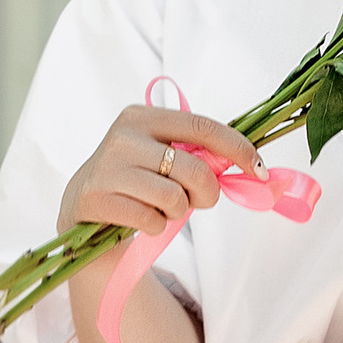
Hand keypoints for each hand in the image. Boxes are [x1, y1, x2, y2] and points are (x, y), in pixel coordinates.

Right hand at [58, 100, 262, 240]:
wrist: (82, 206)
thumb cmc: (137, 180)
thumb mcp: (161, 156)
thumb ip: (198, 156)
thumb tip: (258, 172)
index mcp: (143, 116)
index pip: (202, 127)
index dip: (237, 148)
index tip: (259, 169)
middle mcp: (124, 135)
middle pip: (194, 168)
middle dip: (207, 193)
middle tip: (199, 201)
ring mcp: (107, 167)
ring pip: (174, 197)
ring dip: (177, 211)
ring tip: (161, 208)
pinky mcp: (96, 198)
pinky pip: (151, 220)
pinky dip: (155, 226)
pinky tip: (141, 219)